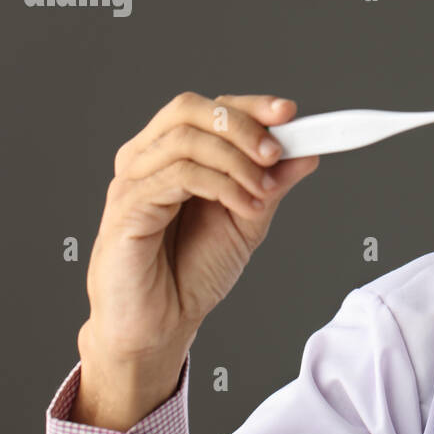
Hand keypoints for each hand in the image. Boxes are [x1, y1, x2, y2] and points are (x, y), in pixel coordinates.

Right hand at [73, 92, 319, 428]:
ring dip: (237, 161)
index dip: (251, 106)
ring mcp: (132, 181)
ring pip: (186, 140)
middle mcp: (146, 159)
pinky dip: (222, 186)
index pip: (210, 110)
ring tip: (264, 191)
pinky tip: (245, 206)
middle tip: (276, 153)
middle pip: (190, 110)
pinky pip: (177, 176)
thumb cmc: (191, 273)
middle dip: (242, 125)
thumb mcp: (246, 221)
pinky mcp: (127, 209)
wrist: (160, 326)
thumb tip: (306, 151)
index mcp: (172, 155)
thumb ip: (271, 184)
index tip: (290, 113)